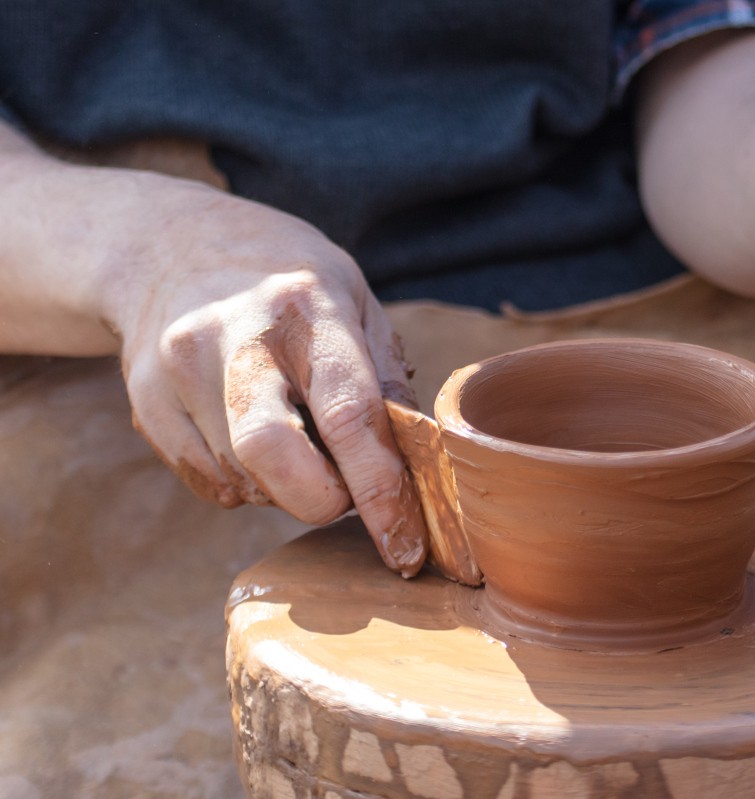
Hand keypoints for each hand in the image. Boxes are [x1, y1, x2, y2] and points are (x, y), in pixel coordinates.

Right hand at [95, 170, 427, 573]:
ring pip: (241, 480)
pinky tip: (254, 436)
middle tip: (343, 490)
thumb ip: (386, 379)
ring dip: (286, 489)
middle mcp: (235, 336)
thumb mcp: (355, 300)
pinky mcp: (146, 403)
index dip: (380, 490)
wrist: (169, 246)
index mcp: (307, 307)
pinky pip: (209, 483)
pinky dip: (247, 484)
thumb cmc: (288, 280)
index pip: (348, 413)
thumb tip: (418, 465)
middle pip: (270, 455)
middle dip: (319, 501)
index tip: (406, 547)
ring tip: (298, 439)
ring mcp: (178, 369)